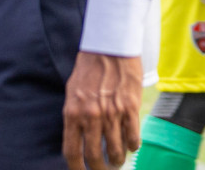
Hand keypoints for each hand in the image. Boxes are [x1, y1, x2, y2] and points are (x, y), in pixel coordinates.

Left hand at [63, 52, 142, 168]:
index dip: (76, 169)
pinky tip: (132, 146)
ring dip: (118, 161)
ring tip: (118, 161)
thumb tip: (77, 138)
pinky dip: (133, 147)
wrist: (109, 46)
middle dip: (99, 169)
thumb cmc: (89, 67)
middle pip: (94, 157)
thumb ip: (74, 115)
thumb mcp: (72, 92)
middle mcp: (91, 116)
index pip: (72, 152)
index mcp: (73, 113)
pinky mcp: (130, 108)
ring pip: (116, 151)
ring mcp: (112, 113)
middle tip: (103, 169)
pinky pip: (133, 138)